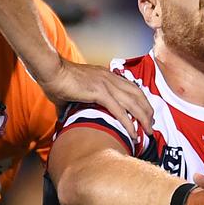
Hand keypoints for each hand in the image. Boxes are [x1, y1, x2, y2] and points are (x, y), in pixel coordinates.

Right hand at [38, 60, 153, 137]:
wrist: (51, 71)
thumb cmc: (56, 80)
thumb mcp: (68, 93)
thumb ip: (68, 105)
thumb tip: (63, 118)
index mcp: (106, 76)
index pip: (131, 88)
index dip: (141, 101)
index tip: (145, 113)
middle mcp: (110, 78)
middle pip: (138, 95)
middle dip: (148, 111)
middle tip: (152, 125)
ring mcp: (107, 85)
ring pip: (133, 103)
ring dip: (143, 119)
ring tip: (149, 132)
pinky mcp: (100, 93)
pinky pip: (120, 111)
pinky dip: (129, 123)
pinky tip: (134, 133)